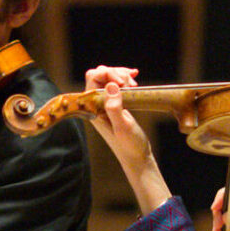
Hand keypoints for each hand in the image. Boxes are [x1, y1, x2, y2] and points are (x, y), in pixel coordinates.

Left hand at [83, 66, 172, 215]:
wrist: (137, 157)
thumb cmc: (129, 145)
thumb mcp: (123, 127)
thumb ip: (114, 108)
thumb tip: (110, 86)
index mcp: (93, 108)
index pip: (93, 79)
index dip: (107, 74)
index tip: (123, 82)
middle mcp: (96, 104)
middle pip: (100, 75)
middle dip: (116, 73)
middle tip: (130, 83)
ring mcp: (106, 103)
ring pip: (108, 78)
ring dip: (122, 75)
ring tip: (134, 84)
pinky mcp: (115, 104)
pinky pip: (116, 85)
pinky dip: (125, 78)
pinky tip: (135, 78)